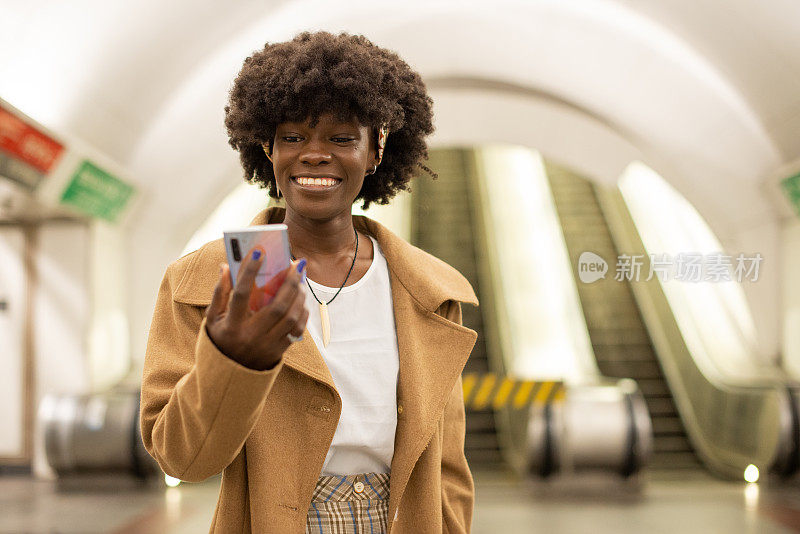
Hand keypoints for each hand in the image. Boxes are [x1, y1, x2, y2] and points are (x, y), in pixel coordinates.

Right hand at [206, 249, 308, 369]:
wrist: (231, 374)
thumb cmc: (221, 338)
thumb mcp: (213, 318)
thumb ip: (219, 293)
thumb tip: (225, 267)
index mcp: (230, 325)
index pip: (240, 294)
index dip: (249, 272)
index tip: (259, 252)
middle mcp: (250, 336)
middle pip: (276, 307)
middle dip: (289, 283)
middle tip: (297, 265)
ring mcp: (266, 345)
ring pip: (291, 318)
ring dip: (299, 296)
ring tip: (300, 280)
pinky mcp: (279, 351)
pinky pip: (297, 330)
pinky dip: (302, 313)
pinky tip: (301, 300)